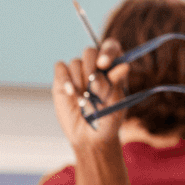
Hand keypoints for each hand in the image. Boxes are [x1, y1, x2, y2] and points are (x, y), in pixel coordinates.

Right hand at [51, 39, 127, 154]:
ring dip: (79, 81)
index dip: (107, 51)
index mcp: (113, 69)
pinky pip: (61, 67)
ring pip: (75, 62)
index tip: (103, 64)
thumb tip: (124, 66)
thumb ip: (117, 85)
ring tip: (84, 100)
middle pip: (90, 51)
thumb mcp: (117, 105)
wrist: (90, 137)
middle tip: (92, 89)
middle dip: (90, 69)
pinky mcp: (62, 79)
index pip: (111, 47)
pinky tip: (71, 94)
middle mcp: (95, 67)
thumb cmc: (108, 121)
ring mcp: (78, 72)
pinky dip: (65, 80)